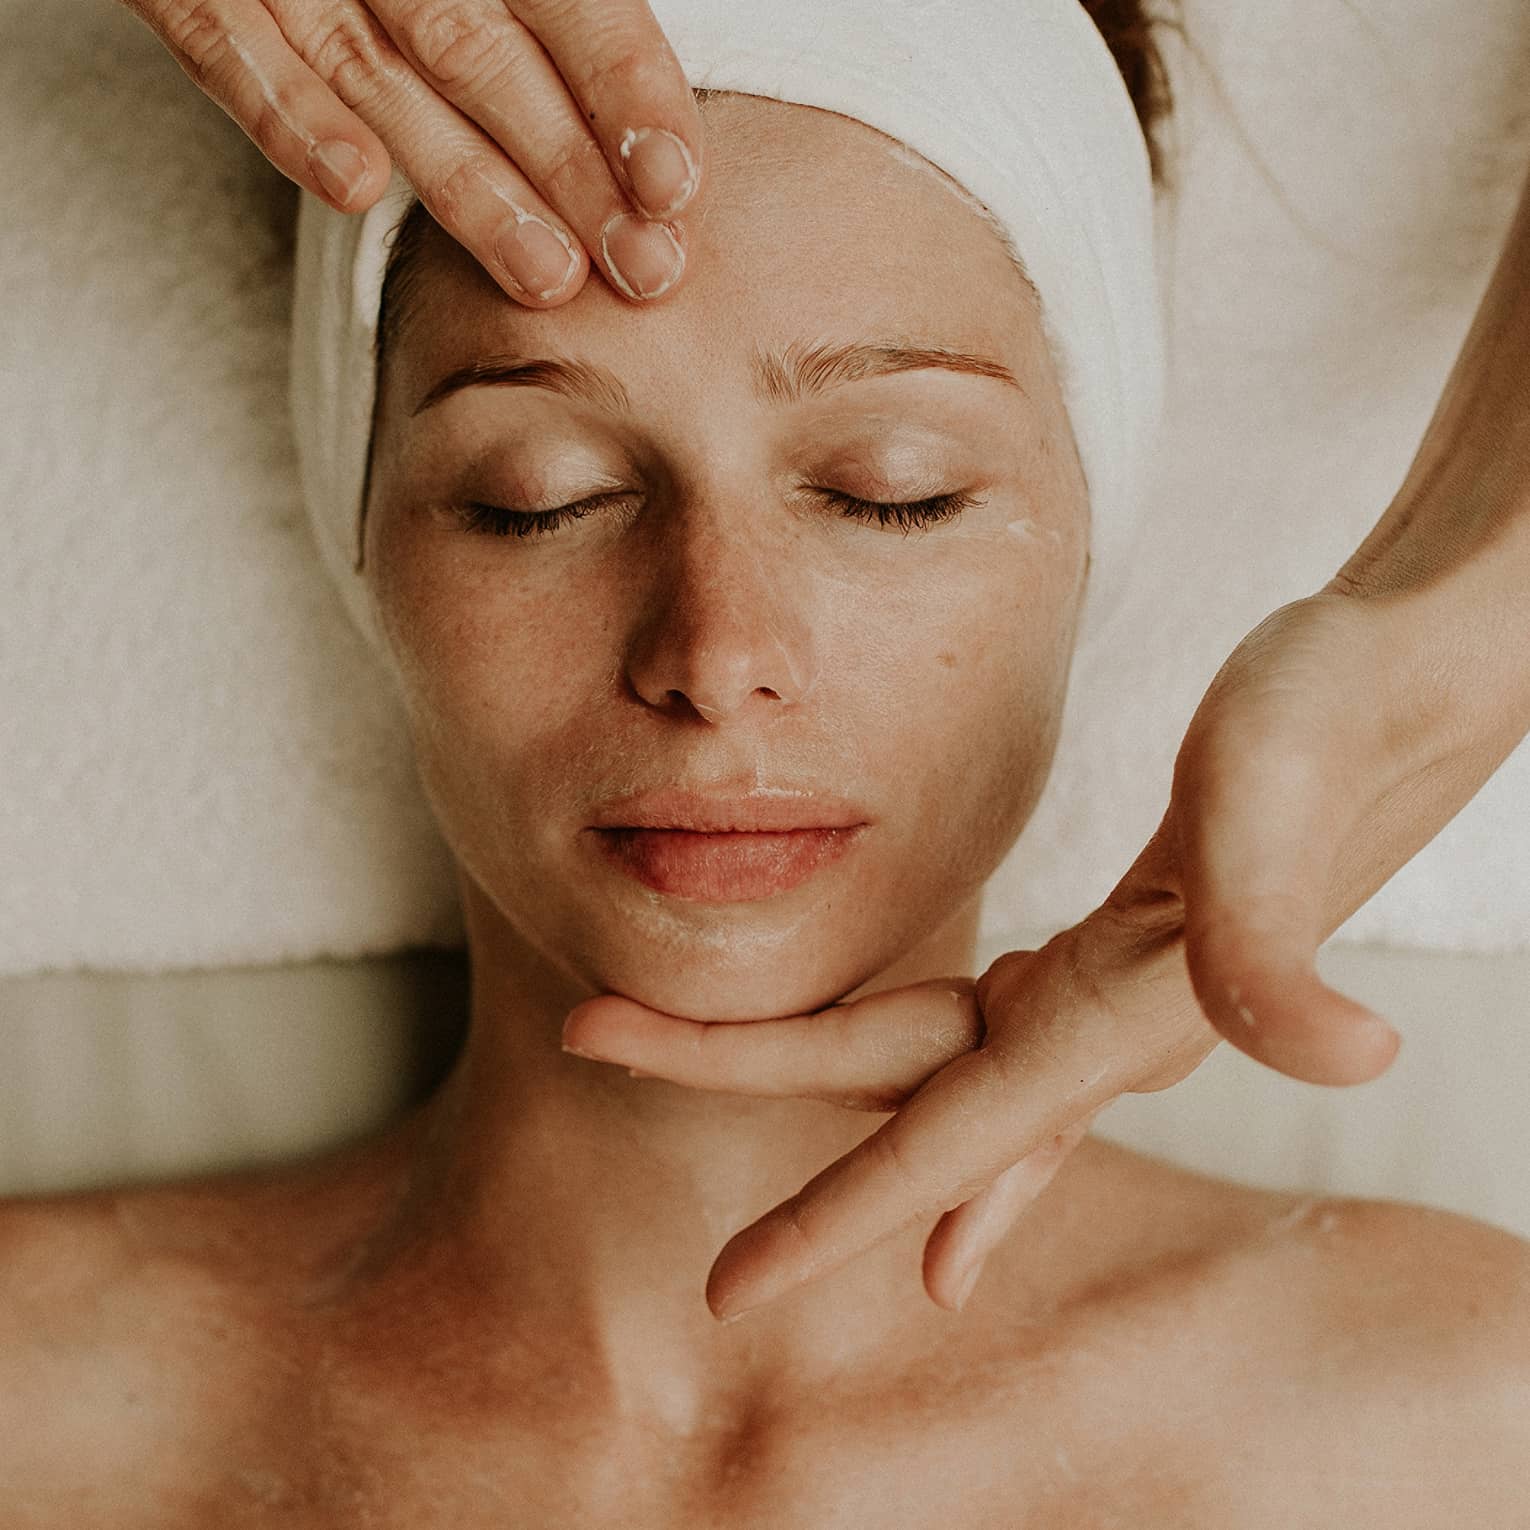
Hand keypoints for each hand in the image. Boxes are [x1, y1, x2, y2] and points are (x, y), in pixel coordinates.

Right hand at [124, 0, 701, 304]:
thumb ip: (541, 28)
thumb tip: (643, 150)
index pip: (568, 5)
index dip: (626, 88)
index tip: (675, 186)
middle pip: (488, 57)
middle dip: (573, 169)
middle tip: (643, 267)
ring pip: (383, 71)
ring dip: (469, 183)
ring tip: (547, 275)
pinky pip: (226, 45)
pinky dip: (287, 114)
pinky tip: (355, 189)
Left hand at [562, 575, 1529, 1320]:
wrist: (1407, 682)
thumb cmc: (1342, 717)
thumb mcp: (1290, 798)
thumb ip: (1284, 936)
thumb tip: (1358, 1059)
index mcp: (1115, 1010)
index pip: (943, 1136)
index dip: (837, 1216)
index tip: (730, 1291)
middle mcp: (1101, 1028)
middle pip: (890, 1085)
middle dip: (738, 1069)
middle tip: (593, 1034)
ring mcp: (1105, 999)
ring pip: (928, 1071)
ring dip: (821, 1089)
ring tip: (724, 1118)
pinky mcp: (1115, 955)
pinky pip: (998, 1054)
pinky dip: (950, 1114)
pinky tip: (949, 1178)